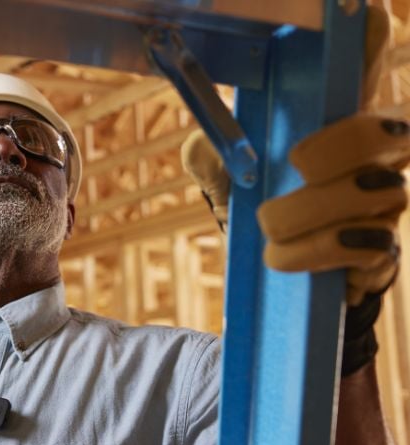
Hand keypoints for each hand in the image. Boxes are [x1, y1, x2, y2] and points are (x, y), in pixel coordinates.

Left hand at [181, 7, 407, 373]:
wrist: (279, 270)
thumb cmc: (256, 206)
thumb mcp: (224, 174)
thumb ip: (212, 152)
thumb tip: (203, 144)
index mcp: (335, 118)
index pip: (370, 62)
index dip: (372, 38)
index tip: (363, 17)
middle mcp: (374, 155)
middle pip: (398, 128)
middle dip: (352, 141)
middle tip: (298, 162)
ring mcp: (384, 202)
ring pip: (380, 193)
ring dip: (312, 214)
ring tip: (269, 230)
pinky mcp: (380, 251)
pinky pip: (372, 248)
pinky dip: (320, 252)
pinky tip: (287, 256)